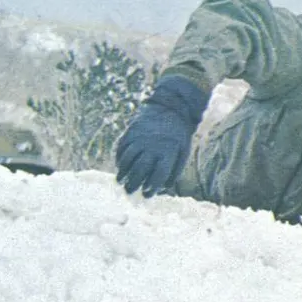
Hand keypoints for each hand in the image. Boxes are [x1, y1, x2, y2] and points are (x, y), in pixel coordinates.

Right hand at [116, 75, 208, 195]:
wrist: (171, 108)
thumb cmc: (178, 136)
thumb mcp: (183, 152)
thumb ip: (174, 171)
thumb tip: (161, 188)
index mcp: (168, 152)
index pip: (158, 175)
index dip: (151, 187)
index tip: (146, 194)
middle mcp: (152, 146)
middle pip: (140, 169)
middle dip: (133, 183)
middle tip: (129, 191)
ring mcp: (140, 138)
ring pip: (128, 159)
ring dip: (122, 172)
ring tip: (120, 181)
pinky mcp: (131, 131)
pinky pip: (121, 148)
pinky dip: (119, 159)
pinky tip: (119, 167)